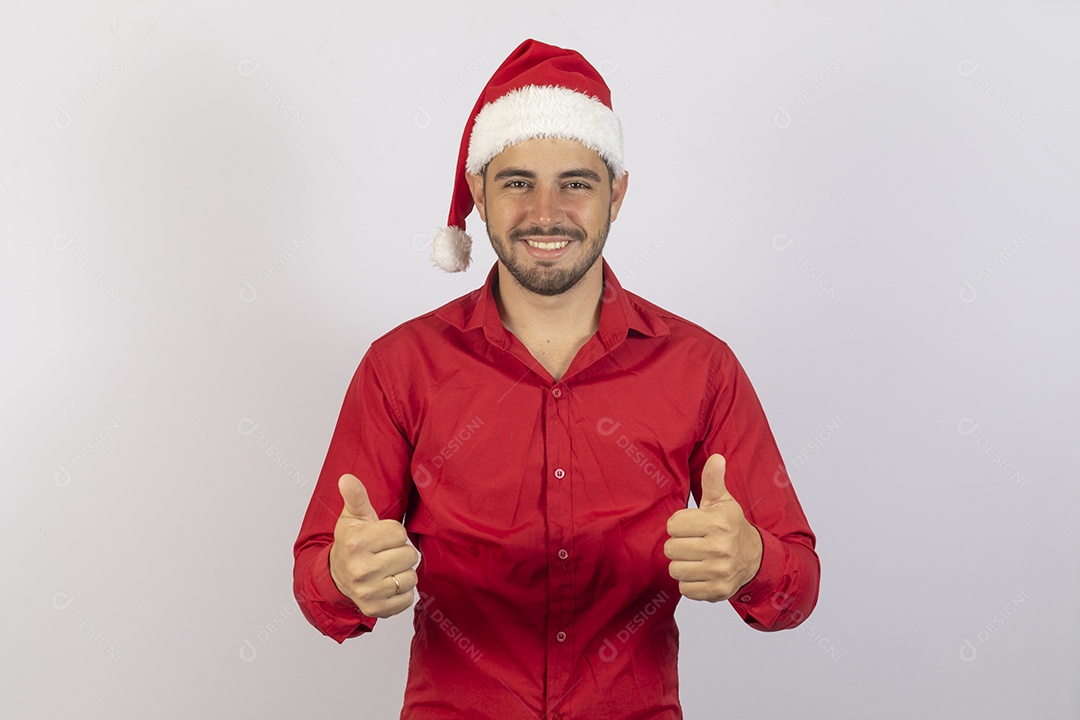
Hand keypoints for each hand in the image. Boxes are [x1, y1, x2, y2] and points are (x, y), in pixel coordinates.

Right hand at [329, 474, 418, 617]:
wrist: (336, 577)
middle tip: (384, 553)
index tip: (380, 537)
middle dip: (400, 552)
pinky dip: (402, 591)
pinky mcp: (377, 610)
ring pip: (411, 576)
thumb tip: (346, 478)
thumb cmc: (351, 543)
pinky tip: (387, 584)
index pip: (400, 533)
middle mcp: (361, 570)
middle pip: (409, 554)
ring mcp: (368, 593)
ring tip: (386, 569)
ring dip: (402, 572)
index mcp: (356, 544)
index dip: (394, 533)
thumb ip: (355, 496)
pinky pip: (409, 597)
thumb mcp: (352, 518)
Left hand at [664, 454, 762, 601]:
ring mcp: (720, 572)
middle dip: (679, 545)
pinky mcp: (718, 591)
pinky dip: (690, 583)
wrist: (755, 558)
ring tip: (696, 557)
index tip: (692, 526)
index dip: (679, 525)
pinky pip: (685, 589)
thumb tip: (716, 458)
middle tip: (693, 542)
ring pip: (676, 570)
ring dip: (683, 564)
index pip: (673, 525)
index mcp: (718, 523)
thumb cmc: (731, 526)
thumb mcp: (723, 502)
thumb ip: (713, 480)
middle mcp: (720, 548)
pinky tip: (701, 572)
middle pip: (671, 548)